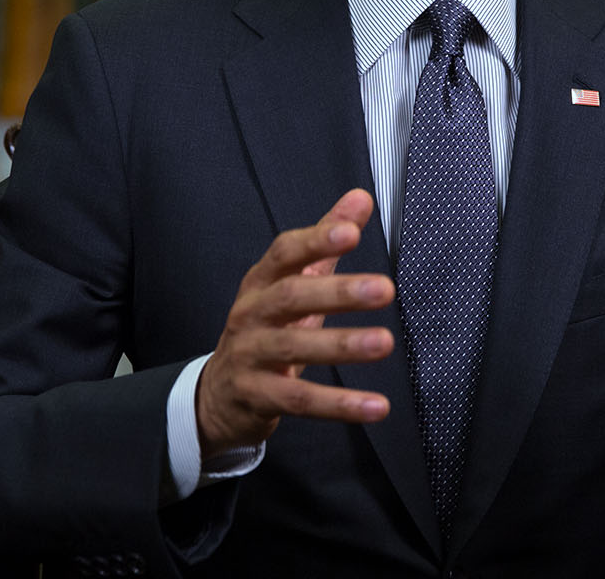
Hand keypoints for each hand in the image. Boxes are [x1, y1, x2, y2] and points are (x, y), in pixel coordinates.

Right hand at [196, 189, 395, 454]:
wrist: (219, 394)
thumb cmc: (265, 330)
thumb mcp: (290, 284)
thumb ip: (325, 243)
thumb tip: (361, 198)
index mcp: (261, 282)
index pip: (284, 253)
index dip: (316, 240)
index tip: (351, 231)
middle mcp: (250, 314)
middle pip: (291, 297)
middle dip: (338, 292)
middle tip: (384, 289)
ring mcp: (249, 355)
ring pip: (294, 348)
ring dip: (342, 345)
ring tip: (384, 343)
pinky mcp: (255, 397)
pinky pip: (299, 400)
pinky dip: (339, 405)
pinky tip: (376, 406)